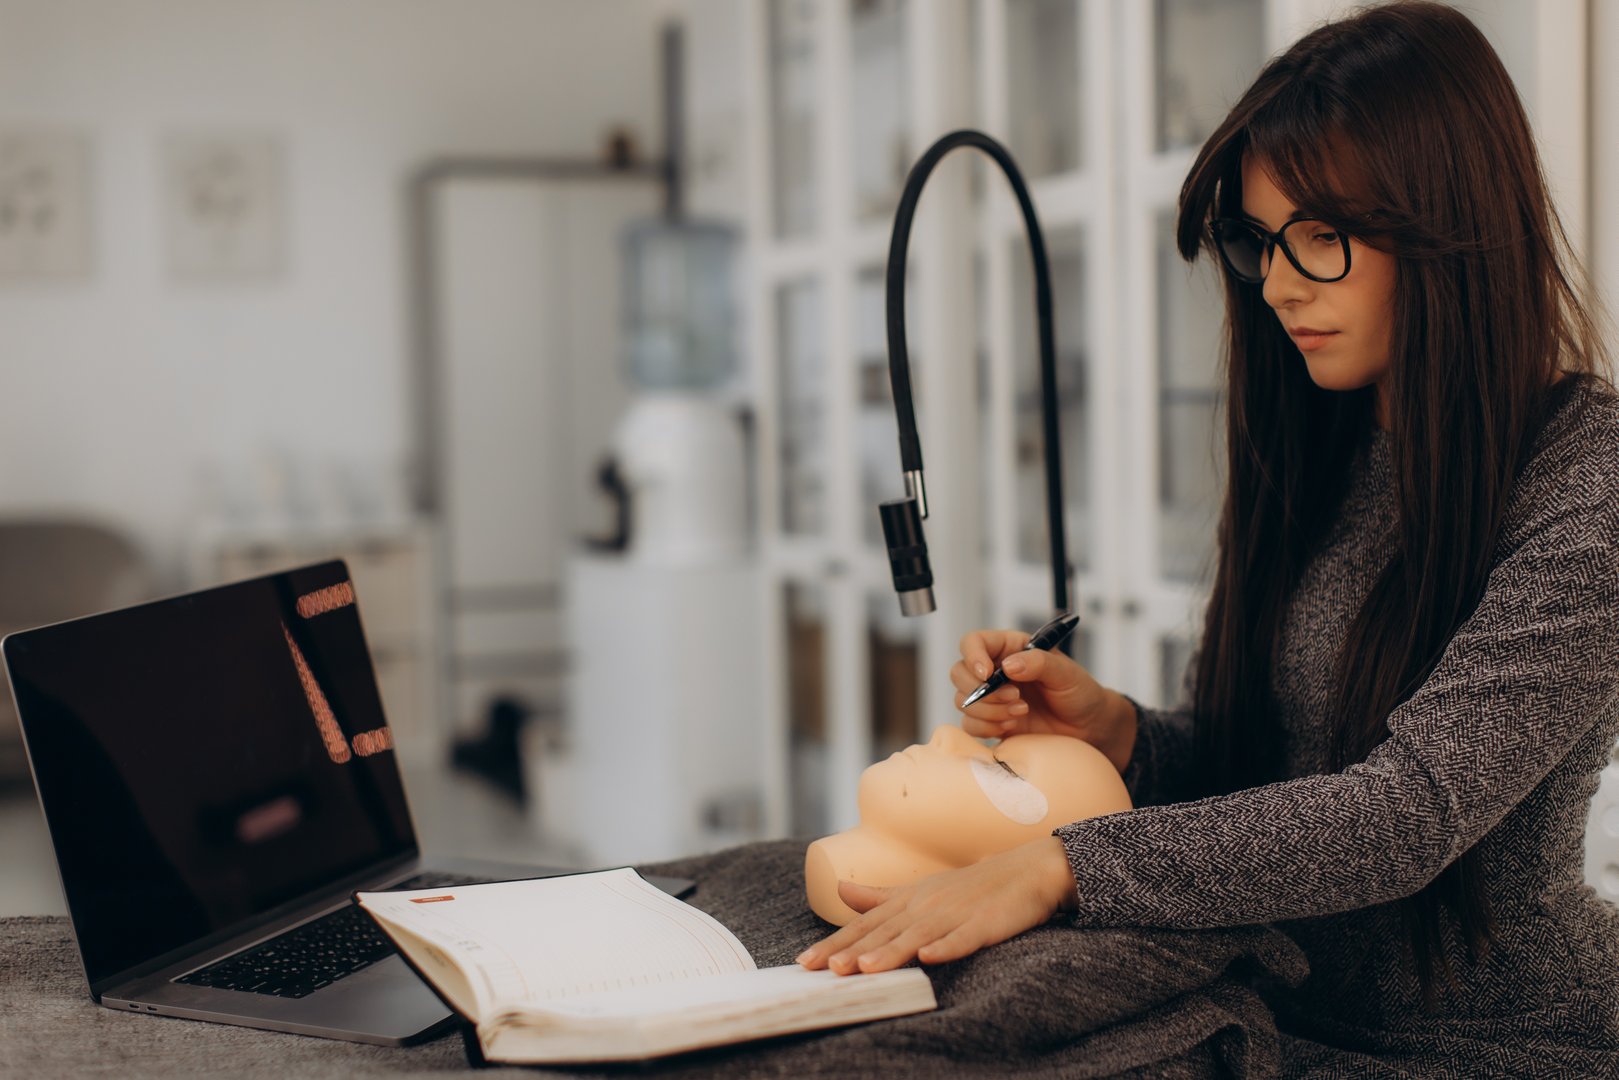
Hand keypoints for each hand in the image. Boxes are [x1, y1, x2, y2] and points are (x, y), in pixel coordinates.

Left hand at [795, 837, 1077, 974]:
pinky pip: (964, 938)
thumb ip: (879, 895)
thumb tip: (839, 888)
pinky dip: (947, 947)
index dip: (835, 942)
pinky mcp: (984, 924)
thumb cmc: (969, 886)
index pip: (864, 925)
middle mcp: (925, 906)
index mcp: (907, 900)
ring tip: (864, 968)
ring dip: (891, 951)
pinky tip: (931, 958)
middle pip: (884, 932)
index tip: (805, 961)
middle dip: (853, 951)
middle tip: (824, 968)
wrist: (1025, 871)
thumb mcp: (919, 890)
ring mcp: (954, 914)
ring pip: (917, 936)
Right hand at [951, 628, 1136, 772]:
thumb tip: (1008, 666)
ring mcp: (991, 698)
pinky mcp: (991, 722)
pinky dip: (987, 727)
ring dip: (989, 710)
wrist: (1088, 728)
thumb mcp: (1066, 673)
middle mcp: (994, 671)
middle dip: (982, 690)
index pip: (974, 642)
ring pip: (963, 701)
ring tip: (1021, 712)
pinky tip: (1012, 726)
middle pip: (959, 673)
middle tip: (1015, 697)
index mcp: (1009, 649)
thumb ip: (1038, 663)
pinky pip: (970, 725)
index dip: (972, 656)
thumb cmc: (1080, 693)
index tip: (987, 673)